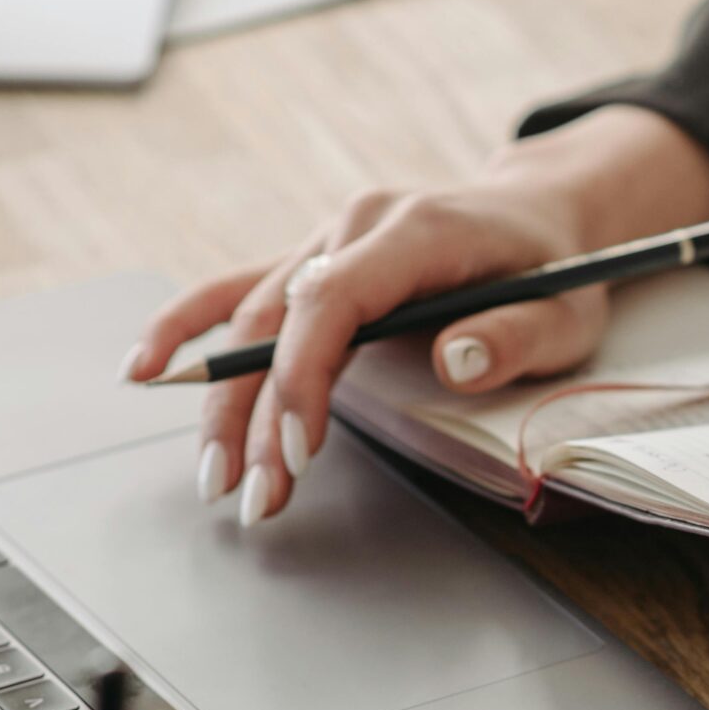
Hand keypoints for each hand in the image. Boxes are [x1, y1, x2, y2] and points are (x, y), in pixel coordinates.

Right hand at [121, 106, 708, 526]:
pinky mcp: (311, 264)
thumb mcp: (565, 311)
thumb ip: (515, 335)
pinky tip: (143, 367)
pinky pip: (236, 292)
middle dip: (258, 416)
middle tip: (254, 496)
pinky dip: (188, 327)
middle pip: (278, 322)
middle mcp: (354, 228)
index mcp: (414, 231)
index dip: (305, 374)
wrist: (540, 214)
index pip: (334, 301)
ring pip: (249, 320)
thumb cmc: (556, 270)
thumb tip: (454, 357)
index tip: (299, 448)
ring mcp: (324, 241)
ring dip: (224, 401)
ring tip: (214, 476)